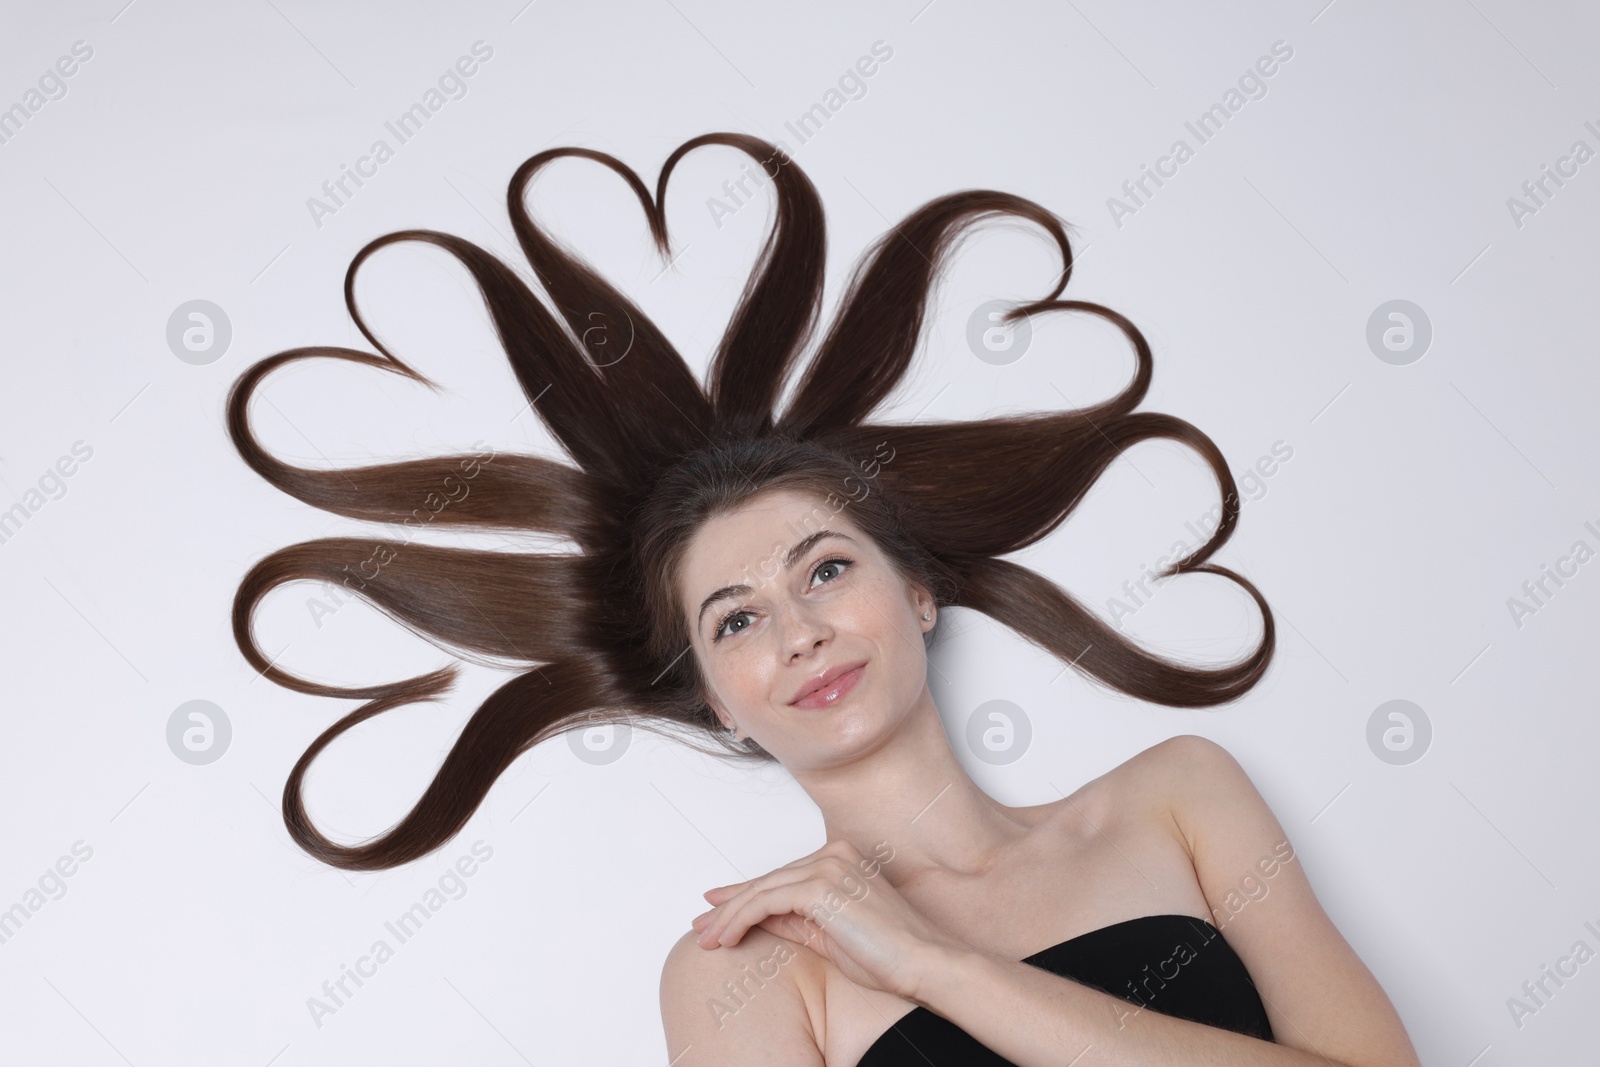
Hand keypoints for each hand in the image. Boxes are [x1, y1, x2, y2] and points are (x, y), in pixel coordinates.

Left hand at [688, 838, 965, 999]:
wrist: (922, 962)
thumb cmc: (887, 954)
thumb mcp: (828, 935)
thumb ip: (795, 920)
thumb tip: (760, 919)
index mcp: (840, 859)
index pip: (781, 876)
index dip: (744, 894)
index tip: (717, 909)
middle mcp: (833, 854)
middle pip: (767, 880)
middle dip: (728, 906)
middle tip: (701, 925)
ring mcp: (828, 866)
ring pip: (761, 890)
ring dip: (728, 916)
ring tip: (707, 938)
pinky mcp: (821, 886)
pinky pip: (766, 901)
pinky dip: (740, 919)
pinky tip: (727, 936)